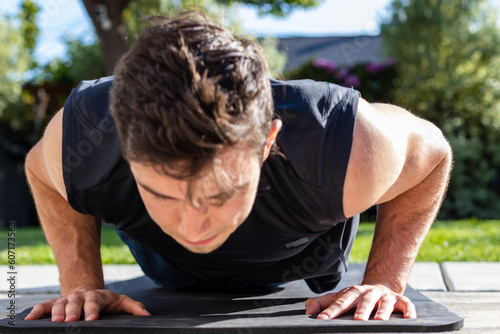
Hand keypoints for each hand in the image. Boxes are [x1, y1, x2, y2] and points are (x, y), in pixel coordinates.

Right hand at [24, 288, 150, 321]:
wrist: (89, 291)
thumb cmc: (107, 301)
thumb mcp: (121, 302)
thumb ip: (134, 308)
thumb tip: (147, 315)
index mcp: (97, 296)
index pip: (95, 302)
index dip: (92, 310)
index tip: (91, 319)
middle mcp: (80, 297)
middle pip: (75, 302)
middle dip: (72, 311)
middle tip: (70, 320)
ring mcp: (66, 299)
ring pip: (59, 304)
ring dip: (56, 312)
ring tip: (54, 322)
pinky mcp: (55, 303)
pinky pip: (44, 306)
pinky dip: (37, 311)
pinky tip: (29, 318)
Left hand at [304, 284, 415, 320]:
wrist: (381, 285)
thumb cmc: (356, 297)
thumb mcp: (340, 297)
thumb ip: (323, 303)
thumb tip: (307, 310)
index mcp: (352, 293)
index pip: (340, 302)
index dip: (331, 311)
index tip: (322, 320)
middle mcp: (369, 293)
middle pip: (364, 301)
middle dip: (361, 310)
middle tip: (357, 321)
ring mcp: (385, 297)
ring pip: (385, 303)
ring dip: (383, 312)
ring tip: (379, 322)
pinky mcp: (401, 301)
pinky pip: (406, 305)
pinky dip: (409, 312)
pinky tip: (409, 319)